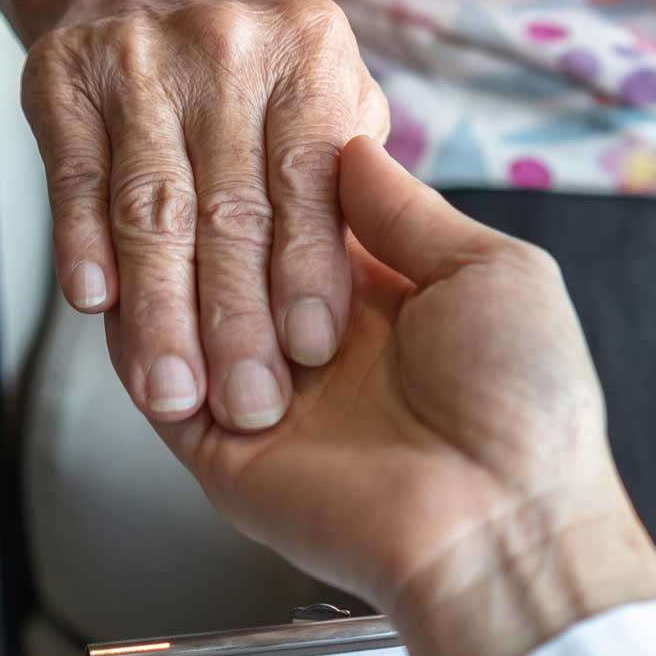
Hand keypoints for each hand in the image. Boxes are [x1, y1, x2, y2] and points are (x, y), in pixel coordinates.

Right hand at [20, 0, 388, 431]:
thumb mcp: (336, 85)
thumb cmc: (256, 60)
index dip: (309, 269)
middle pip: (229, 204)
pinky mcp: (59, 80)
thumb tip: (375, 268)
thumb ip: (357, 164)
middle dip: (236, 317)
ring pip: (151, 207)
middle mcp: (225, 44)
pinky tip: (96, 307)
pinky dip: (82, 243)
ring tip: (171, 390)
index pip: (309, 179)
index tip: (311, 351)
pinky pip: (74, 178)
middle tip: (249, 404)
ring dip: (159, 309)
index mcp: (309, 50)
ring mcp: (135, 58)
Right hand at [152, 137, 655, 655]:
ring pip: (190, 323)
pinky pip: (165, 392)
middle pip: (235, 267)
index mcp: (379, 300)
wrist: (505, 524)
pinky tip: (129, 295)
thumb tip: (355, 147)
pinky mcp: (230, 455)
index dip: (267, 181)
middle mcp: (316, 346)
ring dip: (173, 279)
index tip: (236, 131)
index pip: (295, 226)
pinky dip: (142, 346)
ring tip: (150, 224)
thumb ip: (410, 213)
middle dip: (212, 225)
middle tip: (188, 176)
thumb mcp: (492, 271)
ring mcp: (270, 400)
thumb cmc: (526, 401)